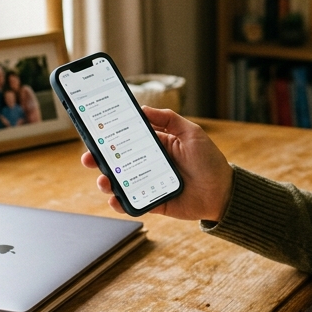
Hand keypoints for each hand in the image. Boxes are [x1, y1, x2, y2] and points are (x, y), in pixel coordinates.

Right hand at [81, 107, 233, 222]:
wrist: (224, 192)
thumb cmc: (209, 160)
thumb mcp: (191, 133)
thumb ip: (168, 119)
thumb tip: (143, 108)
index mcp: (156, 145)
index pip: (127, 138)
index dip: (109, 136)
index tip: (94, 132)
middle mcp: (149, 163)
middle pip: (118, 160)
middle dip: (99, 159)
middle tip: (88, 157)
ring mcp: (149, 183)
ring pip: (120, 182)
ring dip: (106, 181)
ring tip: (103, 180)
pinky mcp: (153, 202)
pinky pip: (132, 203)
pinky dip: (120, 203)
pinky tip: (115, 199)